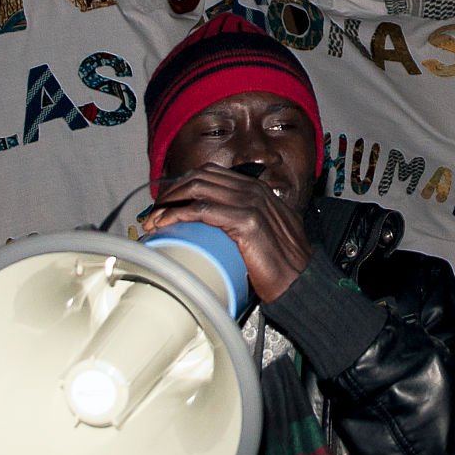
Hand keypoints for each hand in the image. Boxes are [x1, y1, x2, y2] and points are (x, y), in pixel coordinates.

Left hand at [142, 163, 311, 302]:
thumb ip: (245, 218)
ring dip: (169, 202)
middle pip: (200, 177)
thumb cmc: (283, 263)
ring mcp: (251, 203)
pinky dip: (177, 214)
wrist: (302, 281)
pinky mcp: (246, 221)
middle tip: (154, 211)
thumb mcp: (266, 230)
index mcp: (258, 189)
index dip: (184, 184)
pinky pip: (201, 210)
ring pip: (197, 189)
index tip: (167, 202)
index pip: (211, 174)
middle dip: (171, 192)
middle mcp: (254, 190)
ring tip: (152, 220)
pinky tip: (163, 224)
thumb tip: (215, 225)